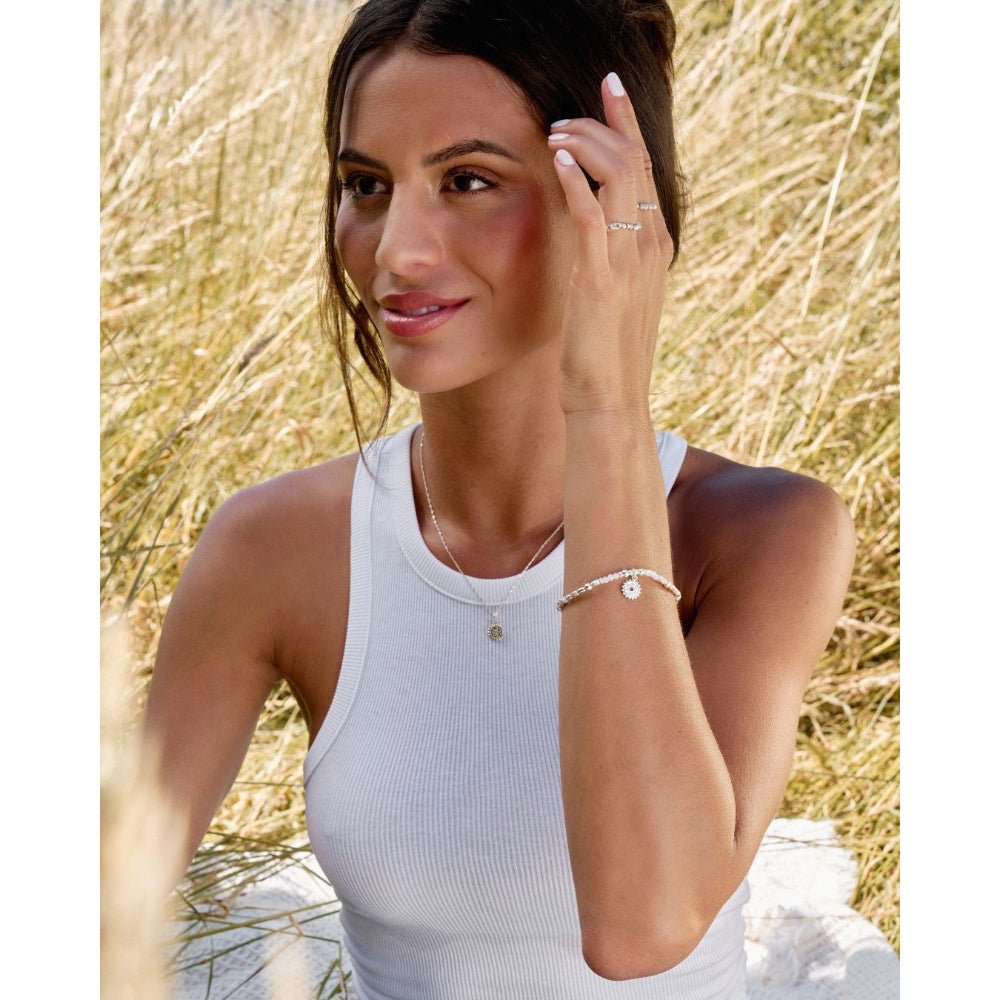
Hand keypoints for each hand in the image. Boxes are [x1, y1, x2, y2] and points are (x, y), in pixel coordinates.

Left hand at [548, 72, 673, 418]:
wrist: (611, 399)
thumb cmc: (608, 351)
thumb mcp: (616, 292)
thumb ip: (609, 253)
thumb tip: (588, 221)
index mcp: (655, 244)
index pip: (646, 168)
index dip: (628, 124)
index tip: (610, 90)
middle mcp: (649, 244)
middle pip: (636, 160)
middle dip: (606, 121)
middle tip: (570, 110)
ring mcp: (629, 260)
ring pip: (617, 176)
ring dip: (585, 144)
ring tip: (556, 131)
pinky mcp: (600, 278)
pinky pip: (590, 214)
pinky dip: (575, 180)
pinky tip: (557, 159)